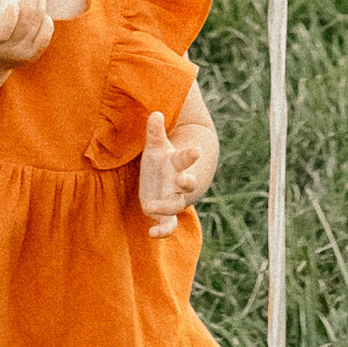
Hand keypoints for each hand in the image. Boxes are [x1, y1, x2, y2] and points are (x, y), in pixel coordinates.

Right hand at [0, 0, 50, 66]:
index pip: (2, 32)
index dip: (9, 19)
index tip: (13, 4)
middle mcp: (6, 49)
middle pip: (24, 26)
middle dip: (31, 3)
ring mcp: (21, 53)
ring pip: (36, 28)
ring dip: (40, 7)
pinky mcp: (33, 54)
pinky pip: (45, 38)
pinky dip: (47, 23)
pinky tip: (44, 12)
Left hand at [139, 110, 217, 232]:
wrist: (171, 181)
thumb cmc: (162, 160)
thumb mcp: (156, 145)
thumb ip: (155, 131)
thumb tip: (156, 113)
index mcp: (178, 163)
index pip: (186, 157)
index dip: (191, 154)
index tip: (196, 150)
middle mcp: (179, 182)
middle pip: (188, 183)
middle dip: (188, 181)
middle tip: (183, 179)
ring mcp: (173, 199)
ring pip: (176, 206)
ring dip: (168, 208)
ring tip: (151, 206)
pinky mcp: (164, 214)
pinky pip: (167, 226)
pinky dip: (161, 231)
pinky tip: (151, 234)